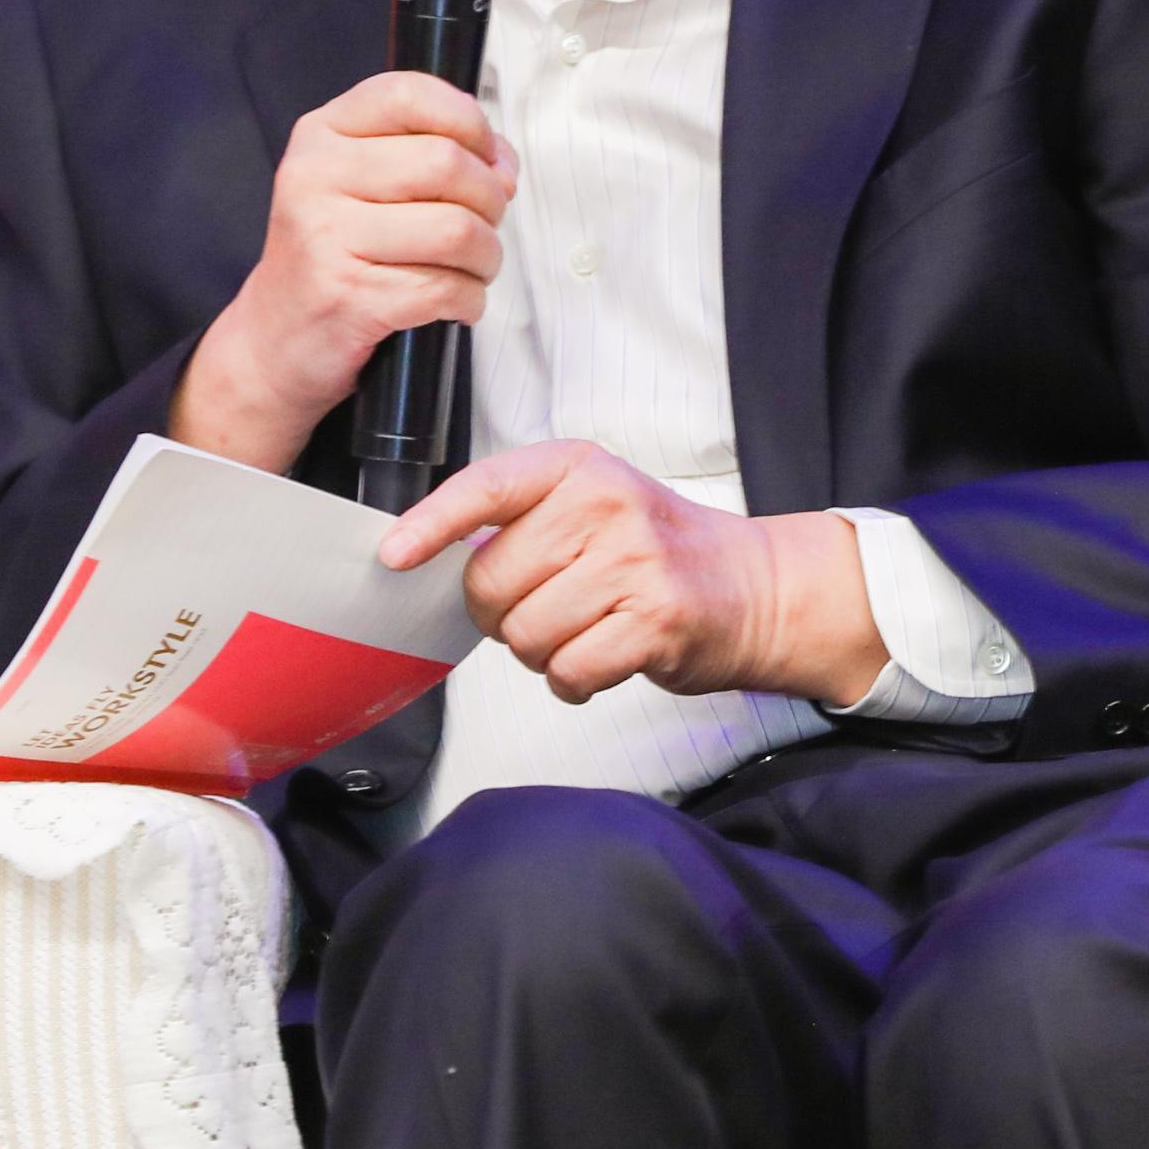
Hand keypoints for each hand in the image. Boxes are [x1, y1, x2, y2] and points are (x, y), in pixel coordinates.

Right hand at [172, 72, 519, 471]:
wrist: (274, 339)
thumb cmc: (331, 257)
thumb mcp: (358, 183)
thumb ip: (427, 152)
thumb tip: (501, 166)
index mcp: (321, 135)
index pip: (409, 94)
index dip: (468, 121)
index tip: (486, 157)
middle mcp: (316, 177)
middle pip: (445, 163)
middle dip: (490, 200)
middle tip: (485, 225)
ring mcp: (326, 237)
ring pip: (456, 229)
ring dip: (486, 256)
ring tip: (474, 268)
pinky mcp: (348, 296)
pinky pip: (445, 287)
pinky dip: (469, 299)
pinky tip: (456, 302)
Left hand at [377, 442, 889, 709]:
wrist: (754, 587)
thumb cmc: (659, 552)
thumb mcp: (594, 504)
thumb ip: (523, 520)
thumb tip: (431, 558)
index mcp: (580, 468)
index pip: (486, 488)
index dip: (430, 524)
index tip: (394, 555)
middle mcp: (607, 505)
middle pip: (491, 583)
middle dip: (503, 615)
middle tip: (547, 609)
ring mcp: (634, 562)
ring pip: (525, 635)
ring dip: (543, 653)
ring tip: (586, 631)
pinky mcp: (656, 621)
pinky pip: (568, 671)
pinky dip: (575, 680)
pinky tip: (604, 659)